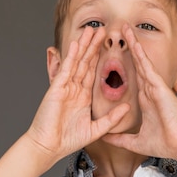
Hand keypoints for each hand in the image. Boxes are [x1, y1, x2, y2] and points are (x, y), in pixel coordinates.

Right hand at [25, 26, 129, 162]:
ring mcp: (65, 87)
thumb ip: (111, 118)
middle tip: (102, 30)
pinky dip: (72, 56)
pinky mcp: (57, 88)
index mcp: (82, 97)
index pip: (92, 72)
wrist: (49, 147)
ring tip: (91, 30)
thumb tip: (128, 108)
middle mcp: (74, 89)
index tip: (107, 45)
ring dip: (84, 46)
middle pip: (85, 63)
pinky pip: (66, 69)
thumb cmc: (67, 140)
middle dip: (93, 46)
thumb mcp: (96, 129)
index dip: (100, 58)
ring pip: (77, 62)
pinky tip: (77, 44)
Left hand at [102, 24, 176, 160]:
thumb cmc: (164, 143)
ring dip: (133, 44)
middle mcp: (150, 90)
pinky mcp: (159, 87)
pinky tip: (134, 42)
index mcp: (146, 100)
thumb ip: (120, 139)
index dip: (123, 65)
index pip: (132, 78)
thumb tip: (105, 138)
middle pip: (136, 64)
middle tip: (118, 31)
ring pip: (141, 61)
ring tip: (124, 28)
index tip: (112, 56)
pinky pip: (147, 67)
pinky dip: (140, 54)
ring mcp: (155, 87)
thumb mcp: (135, 142)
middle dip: (128, 48)